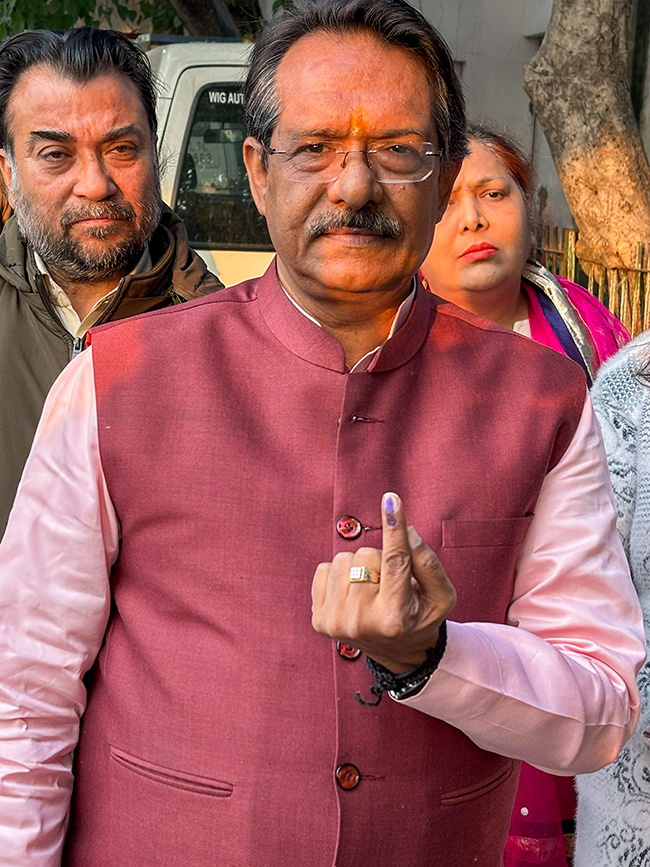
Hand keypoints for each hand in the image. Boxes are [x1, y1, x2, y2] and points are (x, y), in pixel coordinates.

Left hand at [311, 492, 455, 672]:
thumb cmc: (421, 616)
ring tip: (371, 591)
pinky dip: (340, 575)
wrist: (396, 652)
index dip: (395, 528)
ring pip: (343, 559)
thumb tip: (406, 532)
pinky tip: (353, 595)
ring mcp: (336, 622)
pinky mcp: (319, 620)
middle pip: (366, 555)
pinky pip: (324, 568)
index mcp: (395, 616)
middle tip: (389, 585)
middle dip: (379, 560)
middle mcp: (362, 621)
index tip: (391, 499)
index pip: (395, 561)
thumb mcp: (442, 596)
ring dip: (359, 567)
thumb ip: (429, 563)